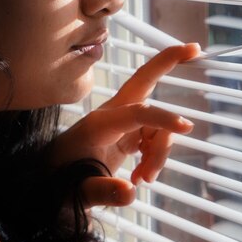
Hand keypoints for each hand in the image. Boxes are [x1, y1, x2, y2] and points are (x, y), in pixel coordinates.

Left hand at [49, 43, 200, 206]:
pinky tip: (141, 176)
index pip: (137, 113)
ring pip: (157, 125)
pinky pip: (154, 137)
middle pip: (144, 81)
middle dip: (168, 62)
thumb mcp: (76, 193)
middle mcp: (111, 117)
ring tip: (145, 178)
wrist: (47, 186)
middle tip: (194, 48)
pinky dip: (155, 156)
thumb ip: (102, 192)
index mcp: (98, 124)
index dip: (162, 118)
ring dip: (160, 151)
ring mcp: (121, 124)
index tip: (186, 127)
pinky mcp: (126, 136)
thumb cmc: (57, 184)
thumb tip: (130, 193)